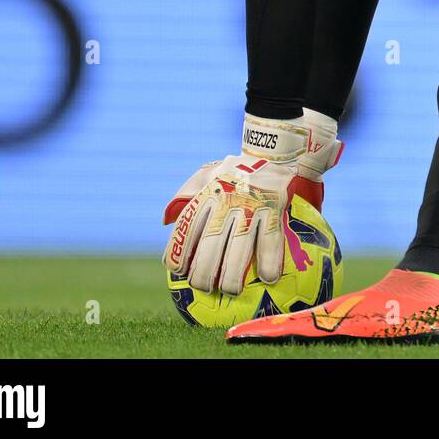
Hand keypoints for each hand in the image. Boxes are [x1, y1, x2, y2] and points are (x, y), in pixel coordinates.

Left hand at [162, 110, 342, 294]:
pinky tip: (268, 278)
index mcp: (207, 194)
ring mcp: (251, 204)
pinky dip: (270, 260)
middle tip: (204, 287)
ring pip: (239, 247)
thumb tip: (164, 221)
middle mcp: (226, 200)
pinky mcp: (274, 206)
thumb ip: (184, 195)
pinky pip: (271, 239)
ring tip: (231, 291)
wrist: (273, 147)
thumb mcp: (205, 173)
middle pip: (212, 244)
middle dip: (205, 272)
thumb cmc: (236, 167)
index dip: (180, 253)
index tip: (178, 271)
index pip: (187, 228)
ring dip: (234, 274)